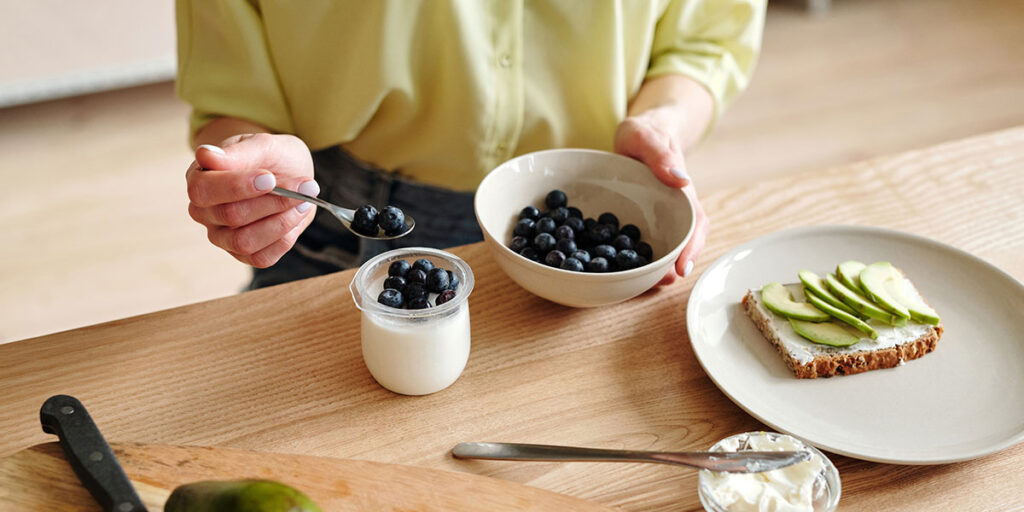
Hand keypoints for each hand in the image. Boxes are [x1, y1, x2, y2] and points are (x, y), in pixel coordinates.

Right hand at [186, 133, 318, 267]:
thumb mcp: (263, 145)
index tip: (269, 177)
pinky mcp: (243, 254)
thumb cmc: (271, 158)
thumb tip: (205, 155)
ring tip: (303, 201)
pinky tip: (296, 217)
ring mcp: (221, 236)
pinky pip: (260, 258)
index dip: (237, 186)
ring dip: (280, 222)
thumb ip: (238, 153)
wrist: (290, 173)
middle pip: (229, 215)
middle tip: (303, 186)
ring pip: (243, 241)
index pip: (204, 189)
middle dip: (272, 201)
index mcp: (200, 179)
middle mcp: (204, 211)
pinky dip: (284, 238)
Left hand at [613, 113, 709, 284]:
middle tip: (661, 283)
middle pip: (682, 243)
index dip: (692, 247)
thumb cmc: (646, 131)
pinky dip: (637, 258)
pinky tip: (624, 270)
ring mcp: (658, 217)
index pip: (695, 224)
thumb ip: (659, 153)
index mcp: (681, 192)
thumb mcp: (645, 134)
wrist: (641, 132)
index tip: (683, 268)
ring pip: (664, 247)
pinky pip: (642, 243)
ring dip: (657, 267)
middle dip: (673, 266)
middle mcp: (674, 209)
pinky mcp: (641, 221)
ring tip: (644, 284)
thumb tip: (680, 179)